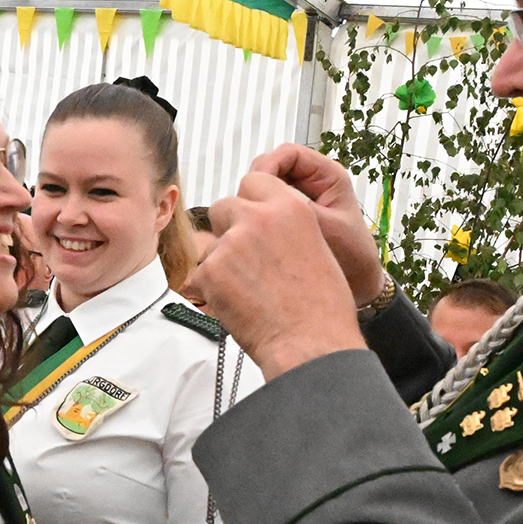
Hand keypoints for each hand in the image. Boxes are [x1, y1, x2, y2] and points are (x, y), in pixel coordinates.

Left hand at [187, 172, 365, 378]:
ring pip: (209, 242)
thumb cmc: (322, 308)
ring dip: (220, 259)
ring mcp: (231, 243)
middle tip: (244, 259)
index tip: (250, 217)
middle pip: (224, 207)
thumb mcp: (317, 248)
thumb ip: (287, 228)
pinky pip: (201, 272)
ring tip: (245, 287)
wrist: (310, 343)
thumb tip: (267, 227)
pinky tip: (236, 302)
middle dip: (229, 228)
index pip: (254, 180)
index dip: (250, 202)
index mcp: (290, 208)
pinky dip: (211, 287)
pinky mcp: (210, 271)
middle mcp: (258, 218)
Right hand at [250, 144, 385, 303]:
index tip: (256, 191)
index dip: (267, 167)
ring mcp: (300, 199)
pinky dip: (259, 216)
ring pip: (265, 188)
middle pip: (271, 168)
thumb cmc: (354, 259)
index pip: (287, 154)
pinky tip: (257, 233)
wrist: (361, 285)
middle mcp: (313, 182)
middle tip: (250, 211)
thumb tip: (260, 198)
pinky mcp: (292, 216)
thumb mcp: (325, 230)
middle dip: (257, 186)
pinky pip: (266, 207)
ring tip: (253, 224)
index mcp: (328, 176)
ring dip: (255, 203)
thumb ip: (296, 209)